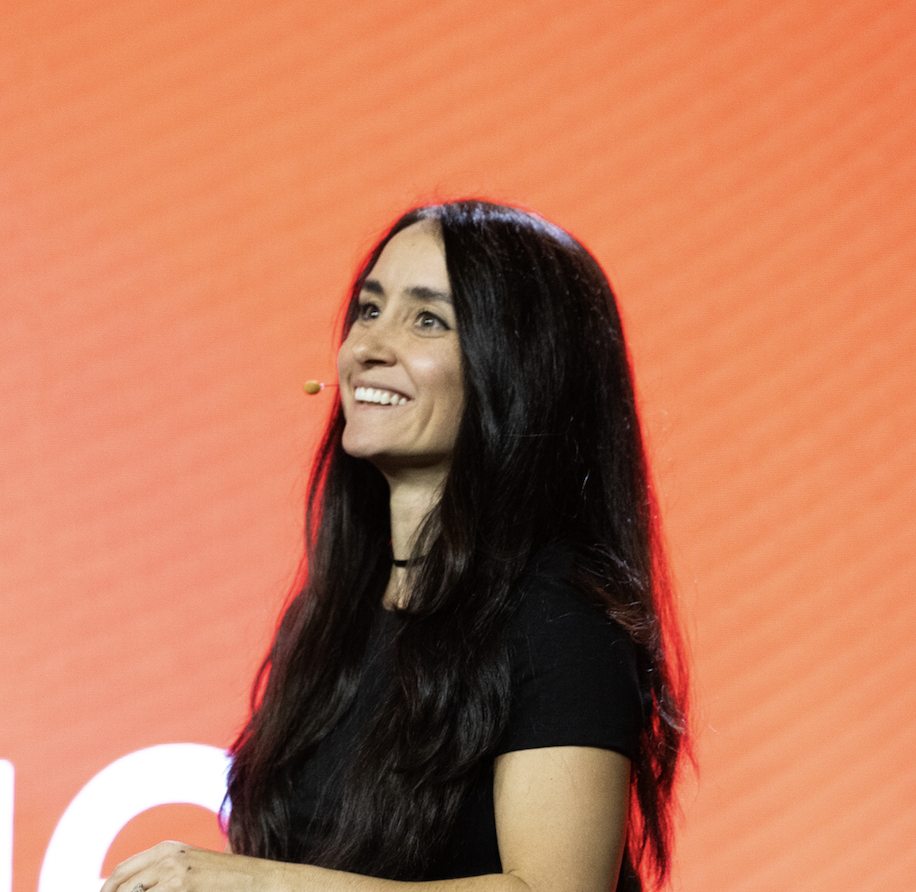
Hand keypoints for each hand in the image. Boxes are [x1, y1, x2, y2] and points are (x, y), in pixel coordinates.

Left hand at [100, 840, 259, 891]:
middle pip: (120, 885)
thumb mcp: (188, 867)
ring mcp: (174, 874)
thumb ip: (160, 873)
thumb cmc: (223, 879)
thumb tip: (133, 888)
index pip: (120, 873)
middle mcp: (167, 857)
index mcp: (166, 848)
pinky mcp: (181, 888)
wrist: (255, 881)